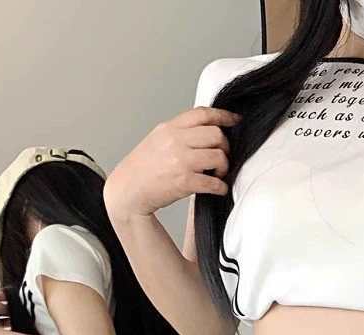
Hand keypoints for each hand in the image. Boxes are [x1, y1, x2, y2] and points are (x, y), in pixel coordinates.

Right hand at [104, 107, 240, 220]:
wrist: (128, 190)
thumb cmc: (143, 169)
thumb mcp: (157, 140)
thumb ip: (179, 133)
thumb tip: (205, 131)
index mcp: (169, 128)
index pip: (203, 114)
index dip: (223, 116)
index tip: (234, 120)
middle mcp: (175, 141)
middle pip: (216, 134)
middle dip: (225, 146)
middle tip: (222, 157)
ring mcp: (180, 161)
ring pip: (219, 156)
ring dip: (224, 167)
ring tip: (218, 173)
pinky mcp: (185, 182)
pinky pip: (214, 182)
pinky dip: (221, 187)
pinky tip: (218, 188)